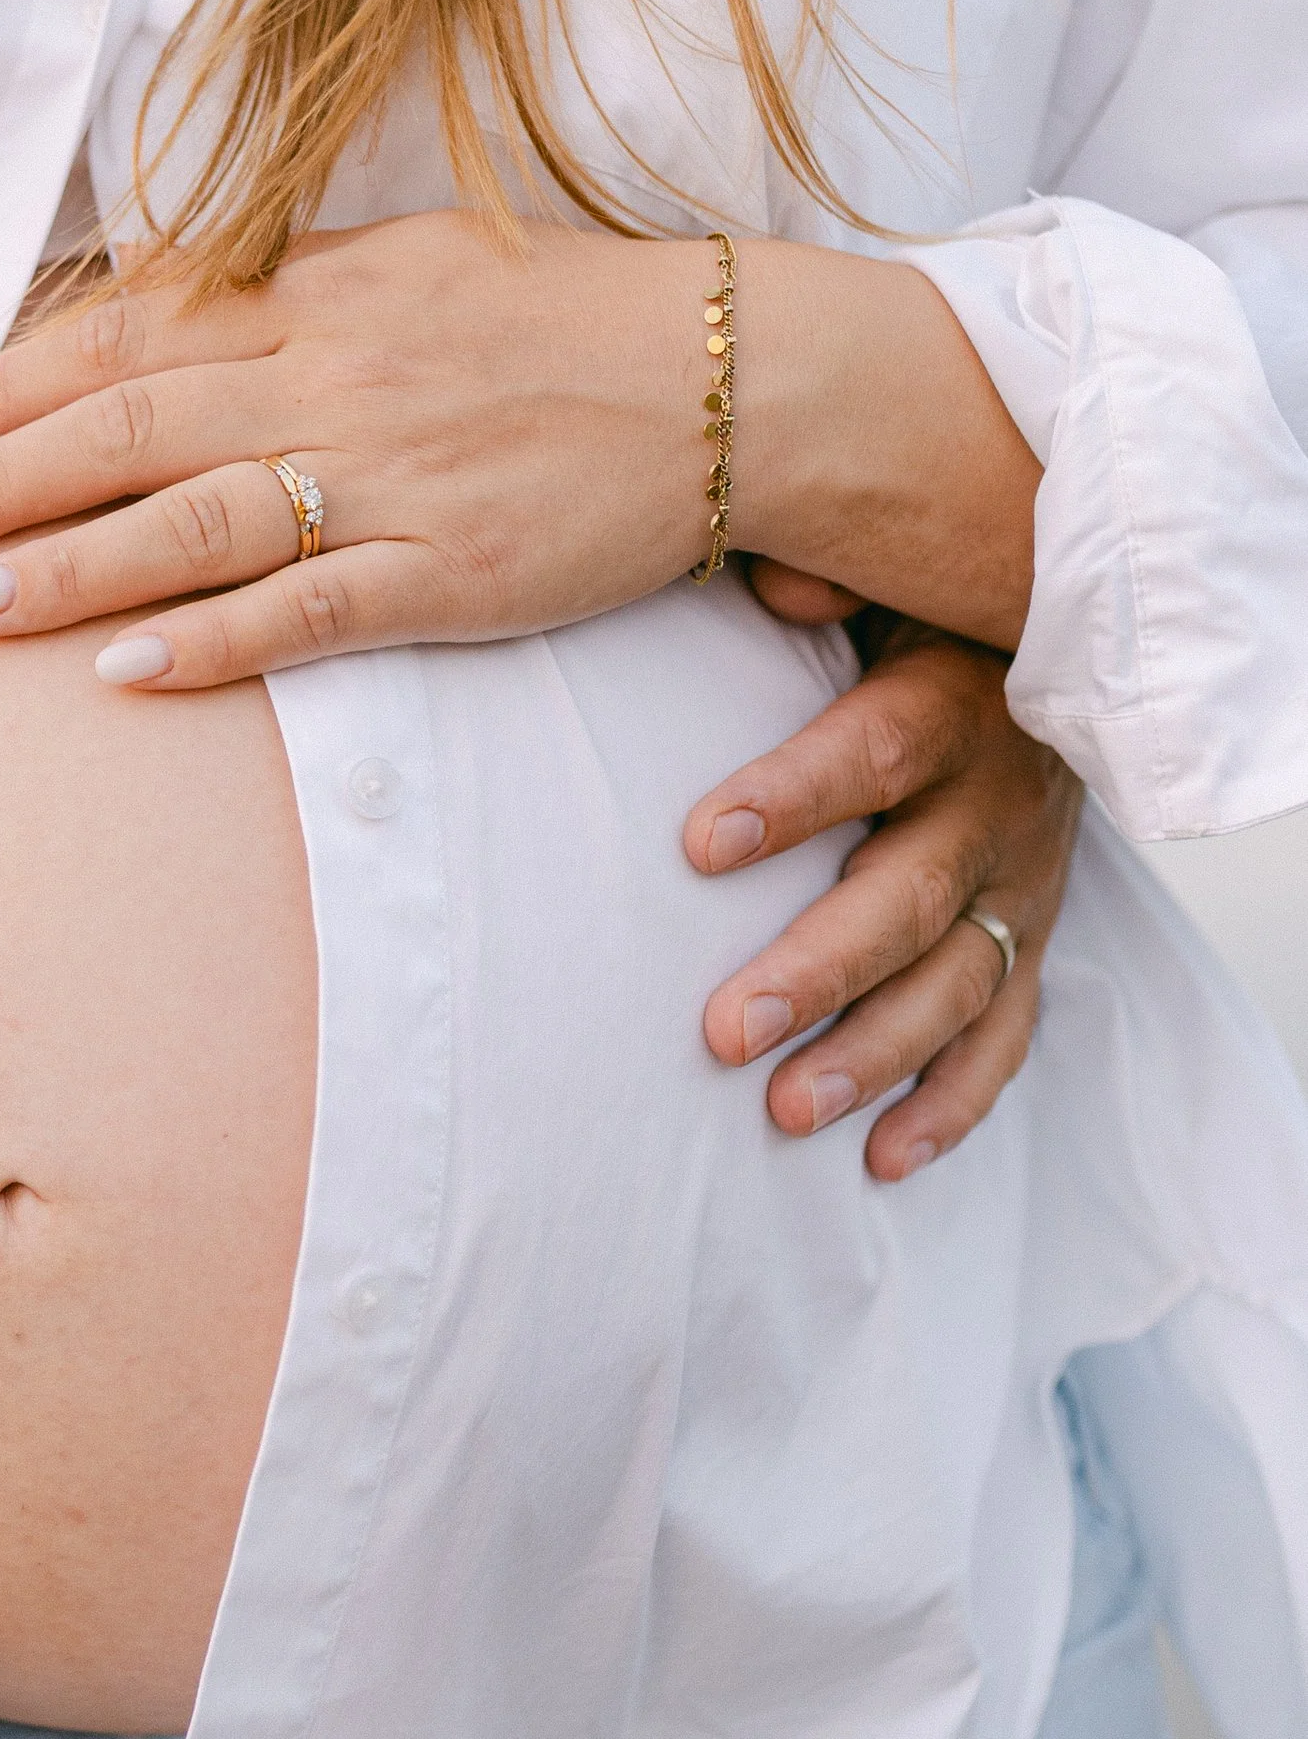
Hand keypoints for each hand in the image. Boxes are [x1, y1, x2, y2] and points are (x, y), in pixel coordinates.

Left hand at [0, 206, 1033, 667]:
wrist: (737, 374)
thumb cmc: (572, 319)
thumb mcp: (418, 263)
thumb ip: (289, 287)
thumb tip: (155, 304)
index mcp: (324, 292)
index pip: (133, 332)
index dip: (15, 382)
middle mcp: (340, 376)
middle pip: (130, 425)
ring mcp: (394, 476)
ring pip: (192, 520)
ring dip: (63, 566)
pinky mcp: (453, 568)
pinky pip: (308, 608)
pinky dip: (208, 639)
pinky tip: (119, 671)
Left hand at [686, 622, 1081, 1182]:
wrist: (1042, 668)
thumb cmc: (914, 623)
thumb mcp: (883, 578)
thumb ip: (825, 577)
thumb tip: (777, 583)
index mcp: (954, 705)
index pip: (875, 753)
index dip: (792, 798)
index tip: (697, 845)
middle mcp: (997, 806)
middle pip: (912, 899)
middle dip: (820, 972)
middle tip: (726, 1031)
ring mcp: (1020, 889)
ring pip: (955, 988)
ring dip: (873, 1057)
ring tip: (785, 1113)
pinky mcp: (1028, 946)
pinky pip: (1002, 1040)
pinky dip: (949, 1105)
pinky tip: (882, 1160)